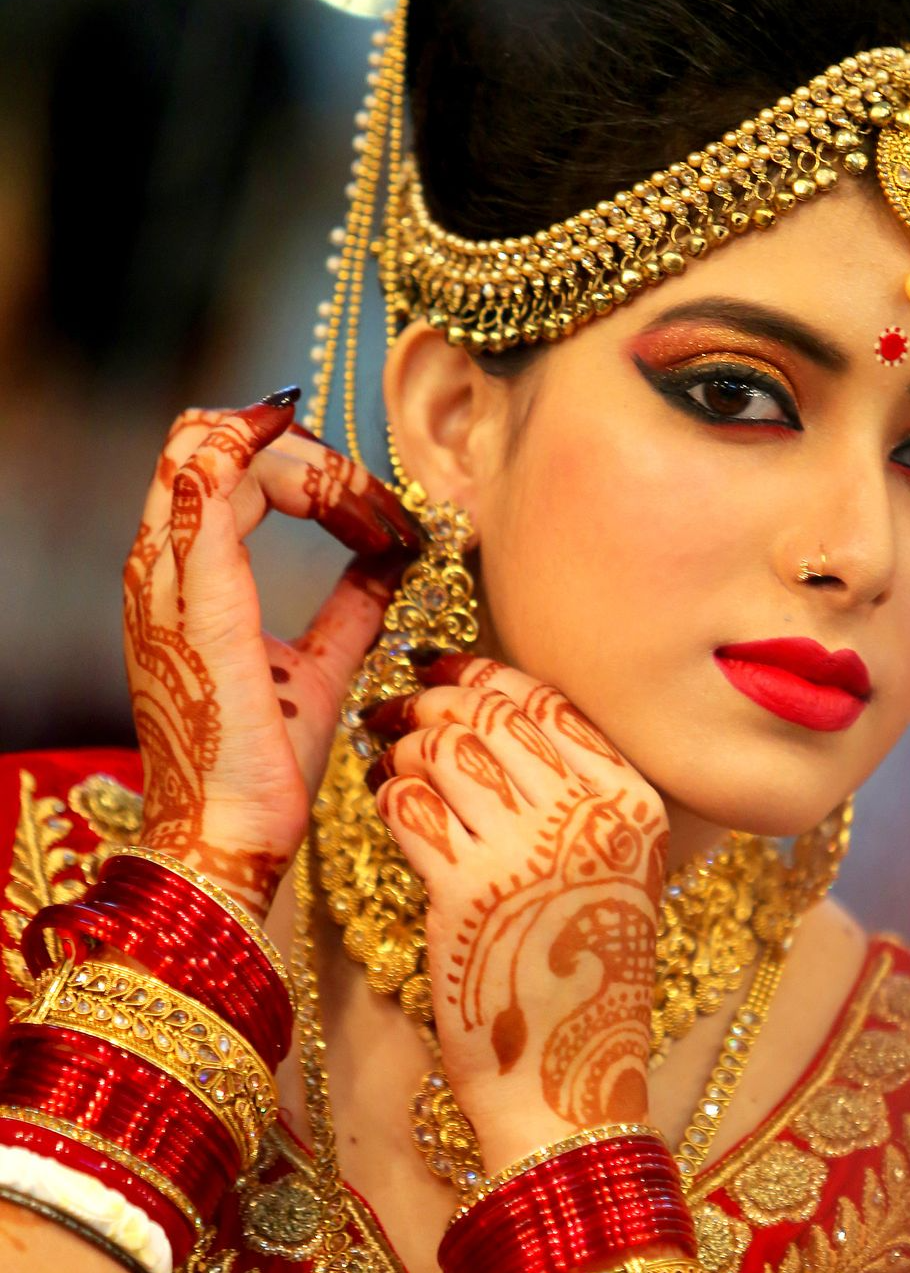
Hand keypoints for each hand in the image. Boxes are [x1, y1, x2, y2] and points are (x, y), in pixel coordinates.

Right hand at [125, 389, 418, 917]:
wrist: (233, 833)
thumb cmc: (263, 764)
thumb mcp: (317, 669)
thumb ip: (346, 608)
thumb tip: (387, 562)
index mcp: (179, 581)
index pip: (219, 468)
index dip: (301, 466)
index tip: (374, 513)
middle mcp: (159, 569)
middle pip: (207, 440)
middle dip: (304, 452)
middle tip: (374, 504)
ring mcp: (170, 581)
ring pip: (211, 446)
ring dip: (310, 463)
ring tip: (374, 512)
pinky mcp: (200, 600)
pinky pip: (216, 485)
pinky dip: (283, 463)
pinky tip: (346, 490)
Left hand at [368, 656, 669, 1169]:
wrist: (567, 1079)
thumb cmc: (579, 975)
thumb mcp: (609, 873)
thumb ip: (573, 795)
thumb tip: (488, 711)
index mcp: (633, 804)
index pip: (548, 702)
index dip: (483, 672)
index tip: (441, 668)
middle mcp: (590, 818)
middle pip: (492, 713)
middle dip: (433, 700)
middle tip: (398, 710)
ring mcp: (530, 851)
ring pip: (445, 748)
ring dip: (404, 746)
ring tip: (392, 761)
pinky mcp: (470, 892)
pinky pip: (409, 805)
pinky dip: (387, 792)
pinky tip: (384, 800)